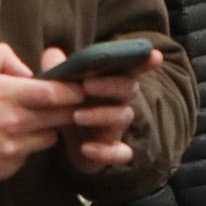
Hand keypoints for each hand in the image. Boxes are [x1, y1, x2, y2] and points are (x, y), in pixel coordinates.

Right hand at [0, 43, 79, 183]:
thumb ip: (1, 57)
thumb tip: (26, 70)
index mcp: (10, 94)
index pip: (58, 93)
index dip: (74, 91)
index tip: (80, 88)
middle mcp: (18, 122)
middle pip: (62, 117)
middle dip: (69, 110)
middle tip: (69, 105)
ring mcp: (15, 147)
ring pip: (49, 137)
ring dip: (48, 129)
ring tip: (34, 122)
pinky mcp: (10, 167)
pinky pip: (29, 154)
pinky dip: (27, 146)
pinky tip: (11, 139)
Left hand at [39, 43, 152, 174]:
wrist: (59, 141)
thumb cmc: (66, 104)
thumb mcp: (58, 86)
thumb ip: (57, 69)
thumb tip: (52, 52)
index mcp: (109, 81)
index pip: (129, 67)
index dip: (143, 61)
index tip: (154, 55)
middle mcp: (119, 102)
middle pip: (128, 88)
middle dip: (110, 85)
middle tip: (86, 85)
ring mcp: (117, 127)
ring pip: (123, 116)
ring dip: (101, 115)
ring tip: (76, 116)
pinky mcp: (112, 151)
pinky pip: (121, 153)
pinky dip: (106, 152)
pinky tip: (87, 149)